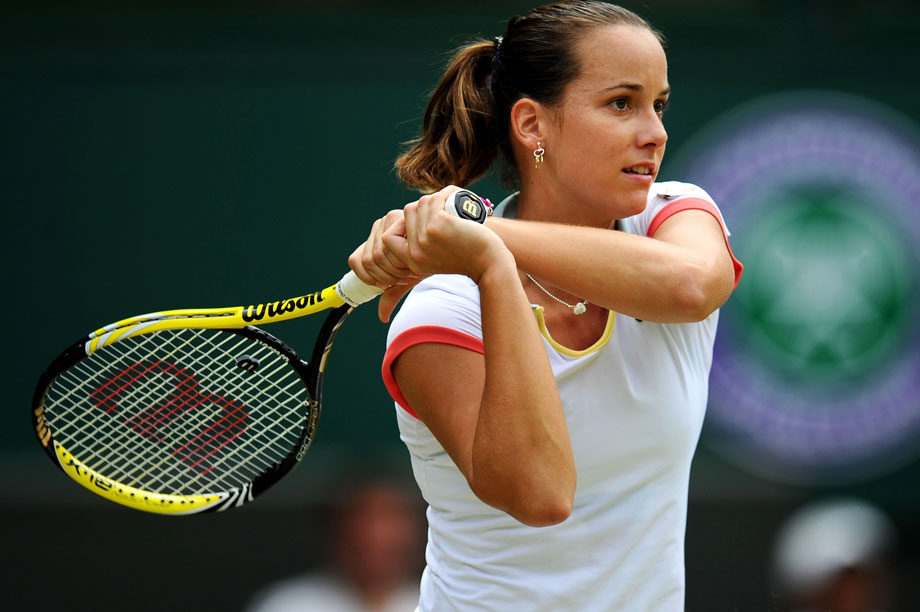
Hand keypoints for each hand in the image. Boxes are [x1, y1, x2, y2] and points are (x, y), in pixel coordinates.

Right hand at [386, 186, 508, 282]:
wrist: (489, 263)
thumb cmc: (467, 258)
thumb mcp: (435, 261)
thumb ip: (420, 252)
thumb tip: (399, 258)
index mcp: (412, 260)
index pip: (388, 236)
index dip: (403, 223)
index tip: (425, 221)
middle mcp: (415, 250)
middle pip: (408, 212)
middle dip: (426, 207)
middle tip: (445, 211)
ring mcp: (425, 237)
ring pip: (421, 203)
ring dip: (438, 198)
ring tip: (453, 205)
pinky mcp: (438, 224)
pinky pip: (436, 198)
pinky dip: (448, 193)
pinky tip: (457, 199)